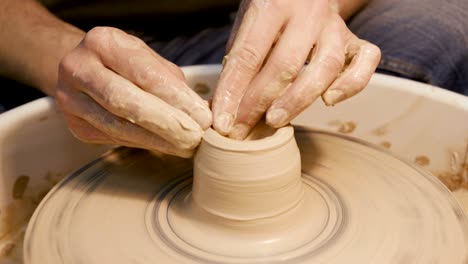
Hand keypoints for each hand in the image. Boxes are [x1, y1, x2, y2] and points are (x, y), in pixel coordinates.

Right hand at [56, 27, 211, 157]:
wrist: (83, 70)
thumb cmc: (124, 63)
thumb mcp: (148, 60)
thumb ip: (171, 82)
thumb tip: (201, 111)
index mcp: (103, 42)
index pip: (144, 74)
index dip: (175, 98)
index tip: (202, 117)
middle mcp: (79, 68)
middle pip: (125, 102)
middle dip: (165, 123)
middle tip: (194, 137)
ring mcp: (70, 99)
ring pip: (117, 126)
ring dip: (157, 140)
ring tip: (185, 147)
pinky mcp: (75, 125)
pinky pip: (113, 138)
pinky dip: (144, 143)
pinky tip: (165, 146)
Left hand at [212, 0, 380, 138]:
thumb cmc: (271, 13)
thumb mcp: (248, 26)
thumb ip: (239, 61)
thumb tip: (223, 107)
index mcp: (273, 4)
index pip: (249, 54)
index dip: (233, 91)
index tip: (221, 121)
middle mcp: (308, 13)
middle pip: (286, 64)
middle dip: (259, 102)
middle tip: (241, 128)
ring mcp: (335, 26)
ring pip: (326, 66)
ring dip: (297, 100)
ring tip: (274, 121)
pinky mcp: (355, 39)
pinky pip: (366, 61)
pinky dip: (351, 84)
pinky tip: (330, 100)